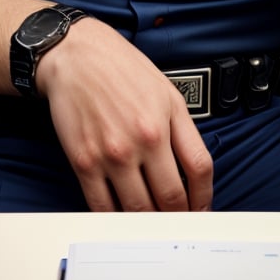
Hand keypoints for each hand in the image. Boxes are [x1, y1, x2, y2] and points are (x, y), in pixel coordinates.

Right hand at [36, 19, 213, 211]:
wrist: (74, 55)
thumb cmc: (120, 68)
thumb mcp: (165, 91)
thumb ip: (182, 130)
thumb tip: (192, 172)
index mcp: (166, 120)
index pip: (199, 170)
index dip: (205, 197)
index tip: (202, 208)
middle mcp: (142, 139)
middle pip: (171, 199)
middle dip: (179, 217)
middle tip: (179, 224)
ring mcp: (112, 154)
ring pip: (139, 210)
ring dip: (149, 223)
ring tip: (152, 223)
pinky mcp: (84, 162)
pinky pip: (103, 207)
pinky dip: (115, 219)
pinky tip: (121, 216)